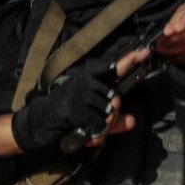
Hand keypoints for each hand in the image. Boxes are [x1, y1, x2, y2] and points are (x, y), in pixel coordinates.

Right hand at [8, 49, 145, 154]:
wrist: (40, 123)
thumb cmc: (70, 118)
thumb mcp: (94, 120)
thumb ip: (114, 122)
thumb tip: (132, 121)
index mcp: (92, 83)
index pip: (115, 70)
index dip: (130, 61)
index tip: (144, 52)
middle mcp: (86, 84)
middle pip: (116, 100)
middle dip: (112, 116)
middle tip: (102, 124)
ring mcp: (79, 94)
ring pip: (108, 113)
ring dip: (104, 126)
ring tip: (89, 127)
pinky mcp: (73, 107)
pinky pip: (97, 123)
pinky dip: (95, 132)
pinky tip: (85, 130)